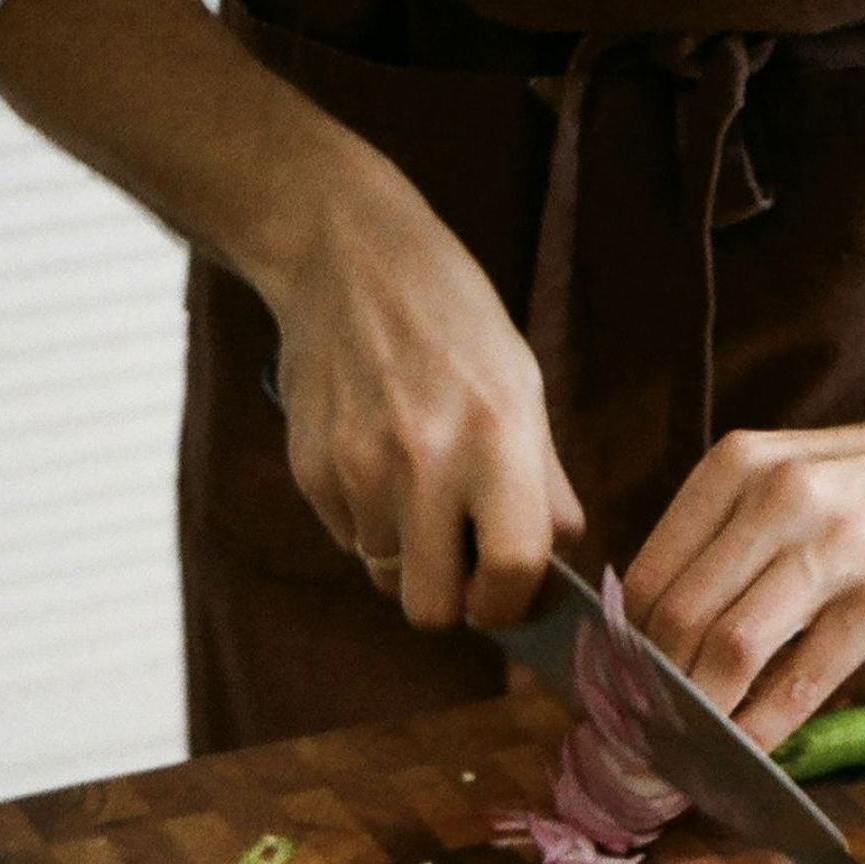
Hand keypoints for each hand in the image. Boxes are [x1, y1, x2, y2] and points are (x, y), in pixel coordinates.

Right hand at [260, 137, 582, 628]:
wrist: (348, 256)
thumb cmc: (454, 323)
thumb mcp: (523, 388)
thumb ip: (543, 486)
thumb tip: (554, 570)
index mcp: (498, 439)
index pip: (512, 571)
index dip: (510, 604)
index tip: (506, 597)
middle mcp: (426, 460)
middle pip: (430, 608)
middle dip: (449, 599)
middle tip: (459, 564)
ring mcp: (359, 467)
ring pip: (385, 575)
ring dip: (406, 553)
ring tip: (416, 488)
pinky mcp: (310, 467)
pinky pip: (346, 538)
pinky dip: (366, 519)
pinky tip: (375, 458)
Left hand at [622, 403, 864, 748]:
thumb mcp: (781, 478)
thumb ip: (720, 538)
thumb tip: (649, 637)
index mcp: (734, 468)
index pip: (646, 578)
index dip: (619, 651)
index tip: (615, 695)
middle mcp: (776, 499)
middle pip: (678, 619)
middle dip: (652, 692)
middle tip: (642, 737)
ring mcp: (833, 548)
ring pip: (731, 649)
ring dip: (700, 715)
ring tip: (686, 751)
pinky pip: (803, 679)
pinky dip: (765, 727)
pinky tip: (747, 753)